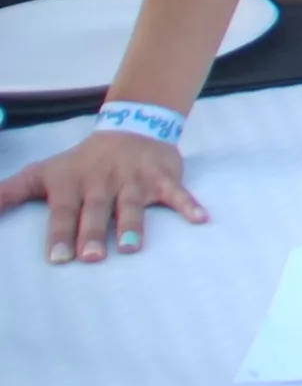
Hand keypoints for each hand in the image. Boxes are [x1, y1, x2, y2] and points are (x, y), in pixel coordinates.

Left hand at [1, 130, 206, 263]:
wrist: (131, 127)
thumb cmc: (81, 162)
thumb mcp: (42, 173)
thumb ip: (10, 192)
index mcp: (72, 182)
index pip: (64, 211)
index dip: (61, 233)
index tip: (58, 258)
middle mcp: (103, 180)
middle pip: (97, 210)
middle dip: (92, 233)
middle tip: (90, 258)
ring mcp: (134, 178)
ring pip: (133, 204)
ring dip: (132, 225)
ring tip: (130, 249)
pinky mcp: (163, 176)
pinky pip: (177, 192)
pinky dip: (188, 204)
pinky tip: (199, 219)